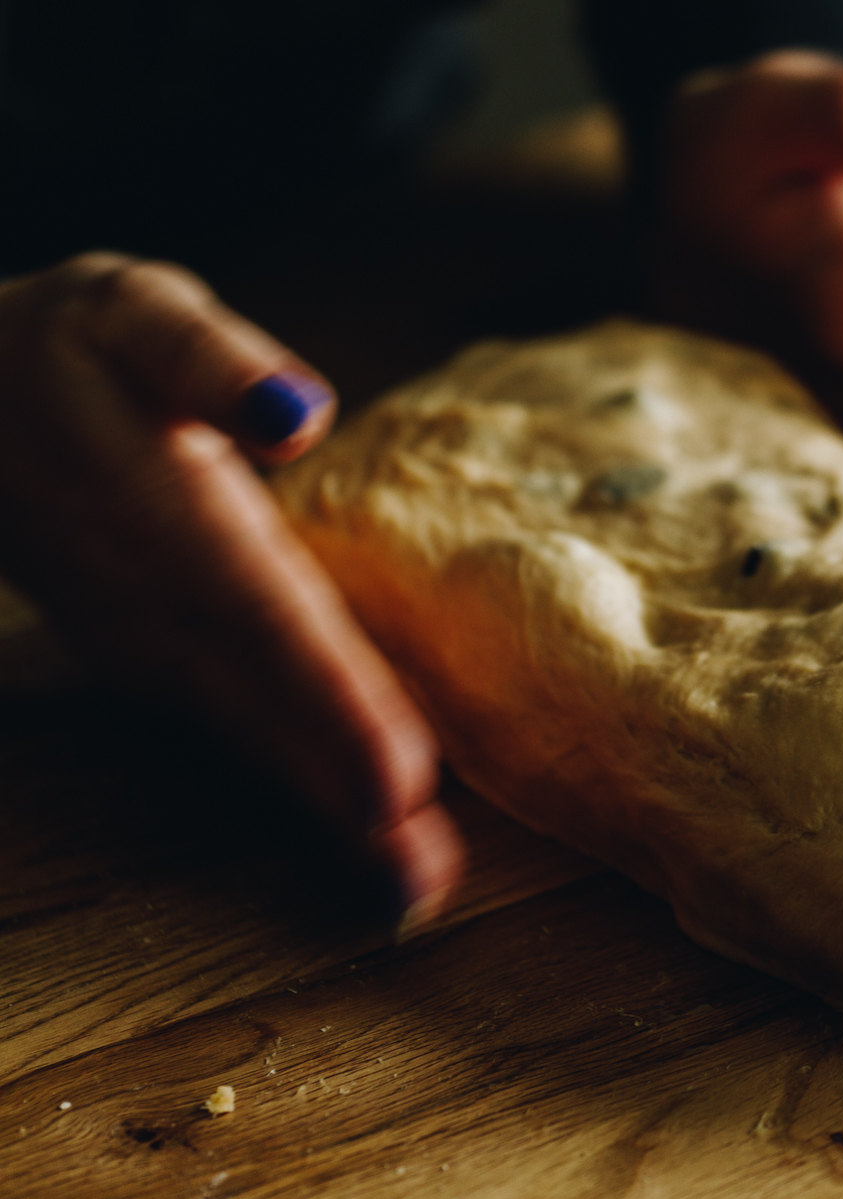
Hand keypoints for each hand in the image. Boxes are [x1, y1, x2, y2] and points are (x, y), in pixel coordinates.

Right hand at [0, 255, 463, 921]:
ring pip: (245, 734)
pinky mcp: (148, 660)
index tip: (397, 777)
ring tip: (410, 885)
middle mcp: (155, 599)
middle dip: (341, 791)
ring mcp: (144, 642)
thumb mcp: (132, 312)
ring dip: (323, 812)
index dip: (329, 695)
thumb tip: (298, 414)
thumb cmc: (63, 345)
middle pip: (262, 702)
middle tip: (423, 880)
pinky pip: (233, 729)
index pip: (262, 613)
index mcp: (164, 512)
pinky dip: (294, 784)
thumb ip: (210, 360)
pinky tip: (361, 832)